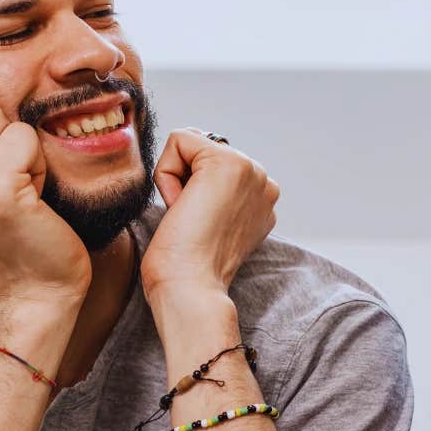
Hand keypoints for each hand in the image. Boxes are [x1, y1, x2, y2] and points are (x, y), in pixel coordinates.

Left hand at [142, 129, 278, 301]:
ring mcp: (251, 170)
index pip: (212, 167)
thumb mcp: (212, 227)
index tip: (200, 228)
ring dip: (176, 179)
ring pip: (189, 145)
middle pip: (200, 151)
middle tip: (193, 223)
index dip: (191, 191)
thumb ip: (217, 200)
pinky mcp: (227, 163)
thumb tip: (192, 184)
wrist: (190, 289)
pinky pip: (178, 141)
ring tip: (190, 217)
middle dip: (184, 181)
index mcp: (263, 200)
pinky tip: (181, 207)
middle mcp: (264, 181)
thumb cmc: (188, 270)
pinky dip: (166, 174)